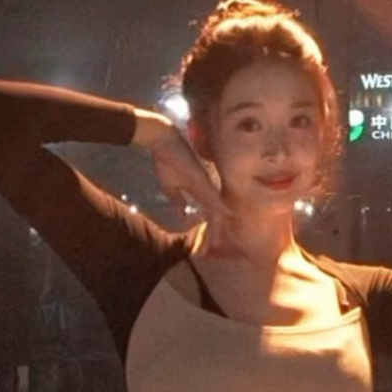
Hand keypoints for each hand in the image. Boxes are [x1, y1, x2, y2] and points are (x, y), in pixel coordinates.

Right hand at [132, 109, 238, 256]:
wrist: (164, 140)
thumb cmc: (167, 159)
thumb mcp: (170, 185)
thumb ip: (177, 199)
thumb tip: (182, 212)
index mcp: (201, 192)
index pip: (210, 216)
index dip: (211, 231)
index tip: (209, 246)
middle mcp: (208, 190)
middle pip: (217, 217)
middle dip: (215, 235)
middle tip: (214, 250)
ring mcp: (207, 185)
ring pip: (218, 211)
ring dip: (217, 228)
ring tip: (217, 244)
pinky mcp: (203, 180)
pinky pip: (214, 199)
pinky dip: (219, 211)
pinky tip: (227, 218)